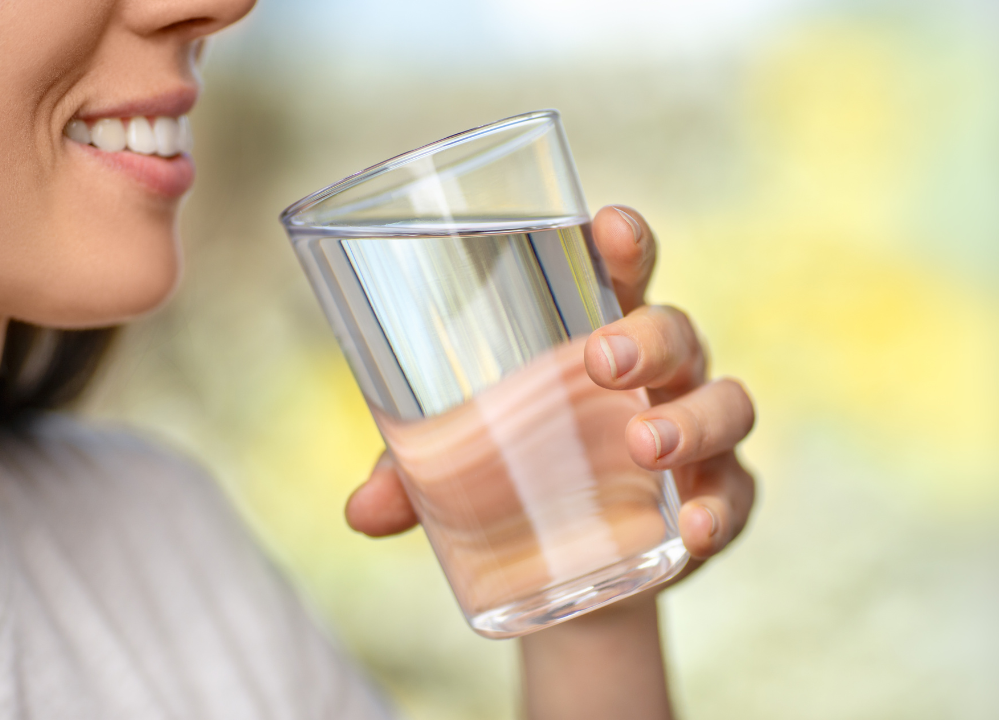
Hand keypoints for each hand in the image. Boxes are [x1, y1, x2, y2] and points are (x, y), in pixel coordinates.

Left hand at [346, 206, 755, 583]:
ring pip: (725, 401)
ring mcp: (695, 435)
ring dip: (690, 418)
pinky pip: (738, 494)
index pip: (620, 274)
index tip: (607, 226)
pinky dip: (720, 509)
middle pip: (676, 329)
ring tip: (643, 444)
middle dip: (648, 335)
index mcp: (597, 337)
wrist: (571, 563)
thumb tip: (360, 512)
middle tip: (601, 359)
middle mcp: (658, 375)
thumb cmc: (517, 475)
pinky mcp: (716, 498)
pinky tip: (693, 532)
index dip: (623, 243)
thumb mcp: (459, 467)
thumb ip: (412, 477)